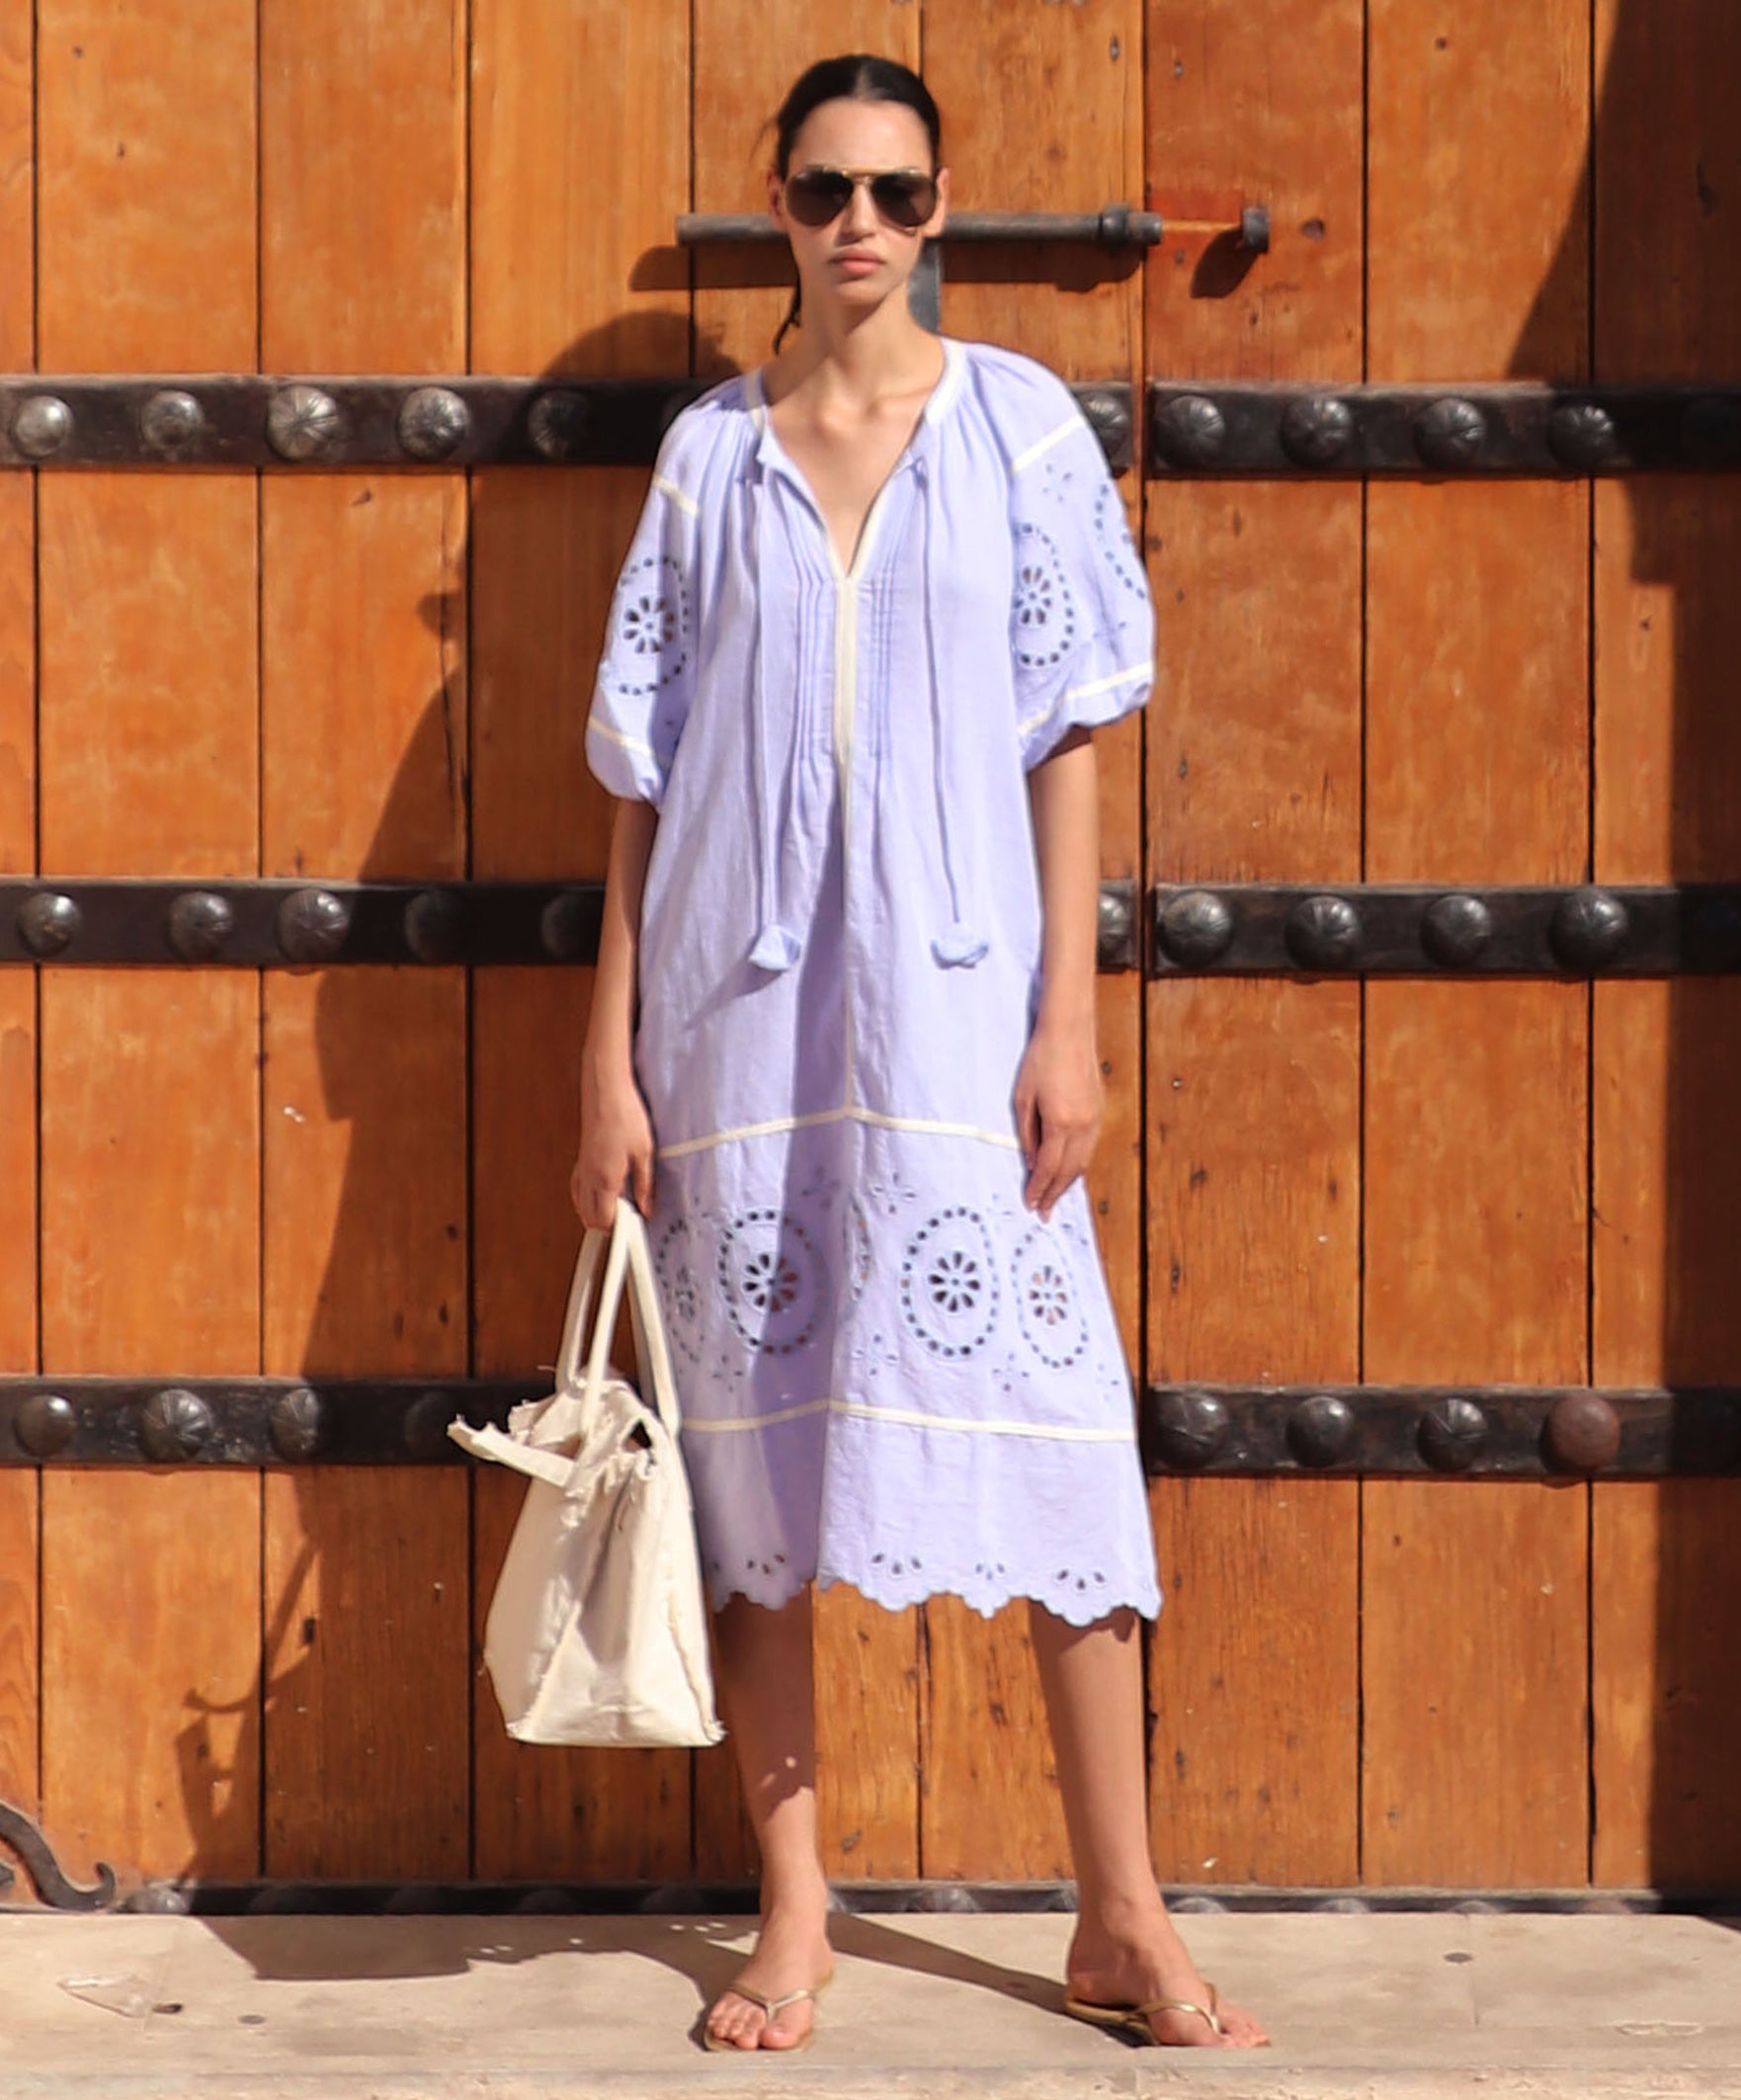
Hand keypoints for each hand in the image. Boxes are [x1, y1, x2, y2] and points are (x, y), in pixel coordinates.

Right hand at [571, 1059, 655, 1229]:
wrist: (605, 1090)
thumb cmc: (626, 1116)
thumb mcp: (645, 1152)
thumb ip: (645, 1185)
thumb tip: (647, 1207)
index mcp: (606, 1179)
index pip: (605, 1219)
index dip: (619, 1229)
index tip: (635, 1228)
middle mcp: (589, 1177)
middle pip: (589, 1217)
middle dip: (607, 1226)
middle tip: (628, 1221)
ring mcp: (582, 1168)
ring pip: (580, 1204)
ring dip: (595, 1213)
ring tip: (617, 1210)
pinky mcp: (581, 1158)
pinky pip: (577, 1189)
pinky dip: (586, 1199)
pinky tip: (599, 1194)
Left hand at [1013, 1019, 1102, 1221]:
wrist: (1069, 1031)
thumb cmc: (1041, 1059)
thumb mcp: (1023, 1097)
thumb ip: (1028, 1134)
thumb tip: (1033, 1162)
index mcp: (1060, 1122)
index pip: (1049, 1167)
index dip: (1038, 1189)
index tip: (1031, 1204)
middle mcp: (1082, 1125)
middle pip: (1069, 1171)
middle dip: (1055, 1194)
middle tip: (1044, 1211)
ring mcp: (1095, 1118)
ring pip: (1083, 1162)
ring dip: (1068, 1182)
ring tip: (1055, 1197)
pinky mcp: (1100, 1110)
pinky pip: (1090, 1147)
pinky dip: (1079, 1164)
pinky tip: (1069, 1170)